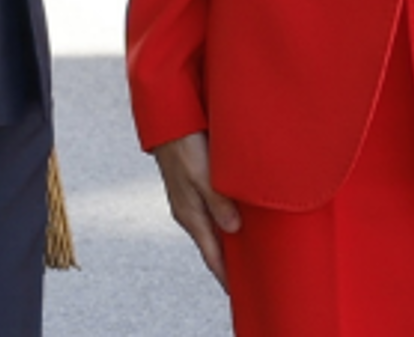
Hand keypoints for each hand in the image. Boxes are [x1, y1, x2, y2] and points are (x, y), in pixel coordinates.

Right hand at [154, 132, 240, 288]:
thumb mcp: (204, 175)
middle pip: (211, 246)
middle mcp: (188, 212)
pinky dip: (221, 222)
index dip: (225, 275)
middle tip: (246, 278)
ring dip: (225, 242)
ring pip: (210, 229)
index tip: (238, 292)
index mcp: (191, 215)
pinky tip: (232, 220)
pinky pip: (209, 214)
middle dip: (227, 263)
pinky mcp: (190, 188)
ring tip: (243, 254)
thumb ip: (218, 202)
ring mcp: (188, 201)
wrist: (167, 122)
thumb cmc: (184, 145)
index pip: (211, 256)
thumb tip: (234, 229)